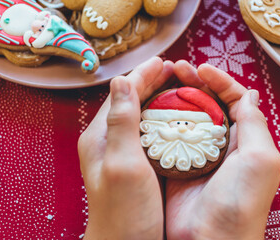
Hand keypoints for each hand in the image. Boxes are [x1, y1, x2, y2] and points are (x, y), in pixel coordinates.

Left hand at [78, 57, 172, 239]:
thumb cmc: (124, 212)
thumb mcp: (122, 164)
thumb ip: (121, 122)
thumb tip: (120, 79)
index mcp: (101, 136)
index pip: (122, 93)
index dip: (142, 74)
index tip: (164, 62)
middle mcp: (108, 140)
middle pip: (130, 100)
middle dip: (151, 82)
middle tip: (175, 69)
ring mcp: (120, 152)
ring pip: (139, 114)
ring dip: (157, 97)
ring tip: (178, 86)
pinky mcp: (133, 163)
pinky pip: (146, 131)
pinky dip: (160, 118)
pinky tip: (175, 118)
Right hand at [165, 61, 279, 239]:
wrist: (210, 239)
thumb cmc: (241, 201)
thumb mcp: (259, 159)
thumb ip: (254, 124)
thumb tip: (250, 94)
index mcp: (245, 140)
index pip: (234, 99)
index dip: (219, 80)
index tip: (200, 68)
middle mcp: (222, 143)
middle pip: (209, 103)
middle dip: (195, 83)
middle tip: (176, 68)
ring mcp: (199, 153)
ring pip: (187, 116)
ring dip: (177, 98)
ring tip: (162, 81)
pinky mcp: (178, 163)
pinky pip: (170, 135)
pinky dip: (162, 119)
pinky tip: (151, 108)